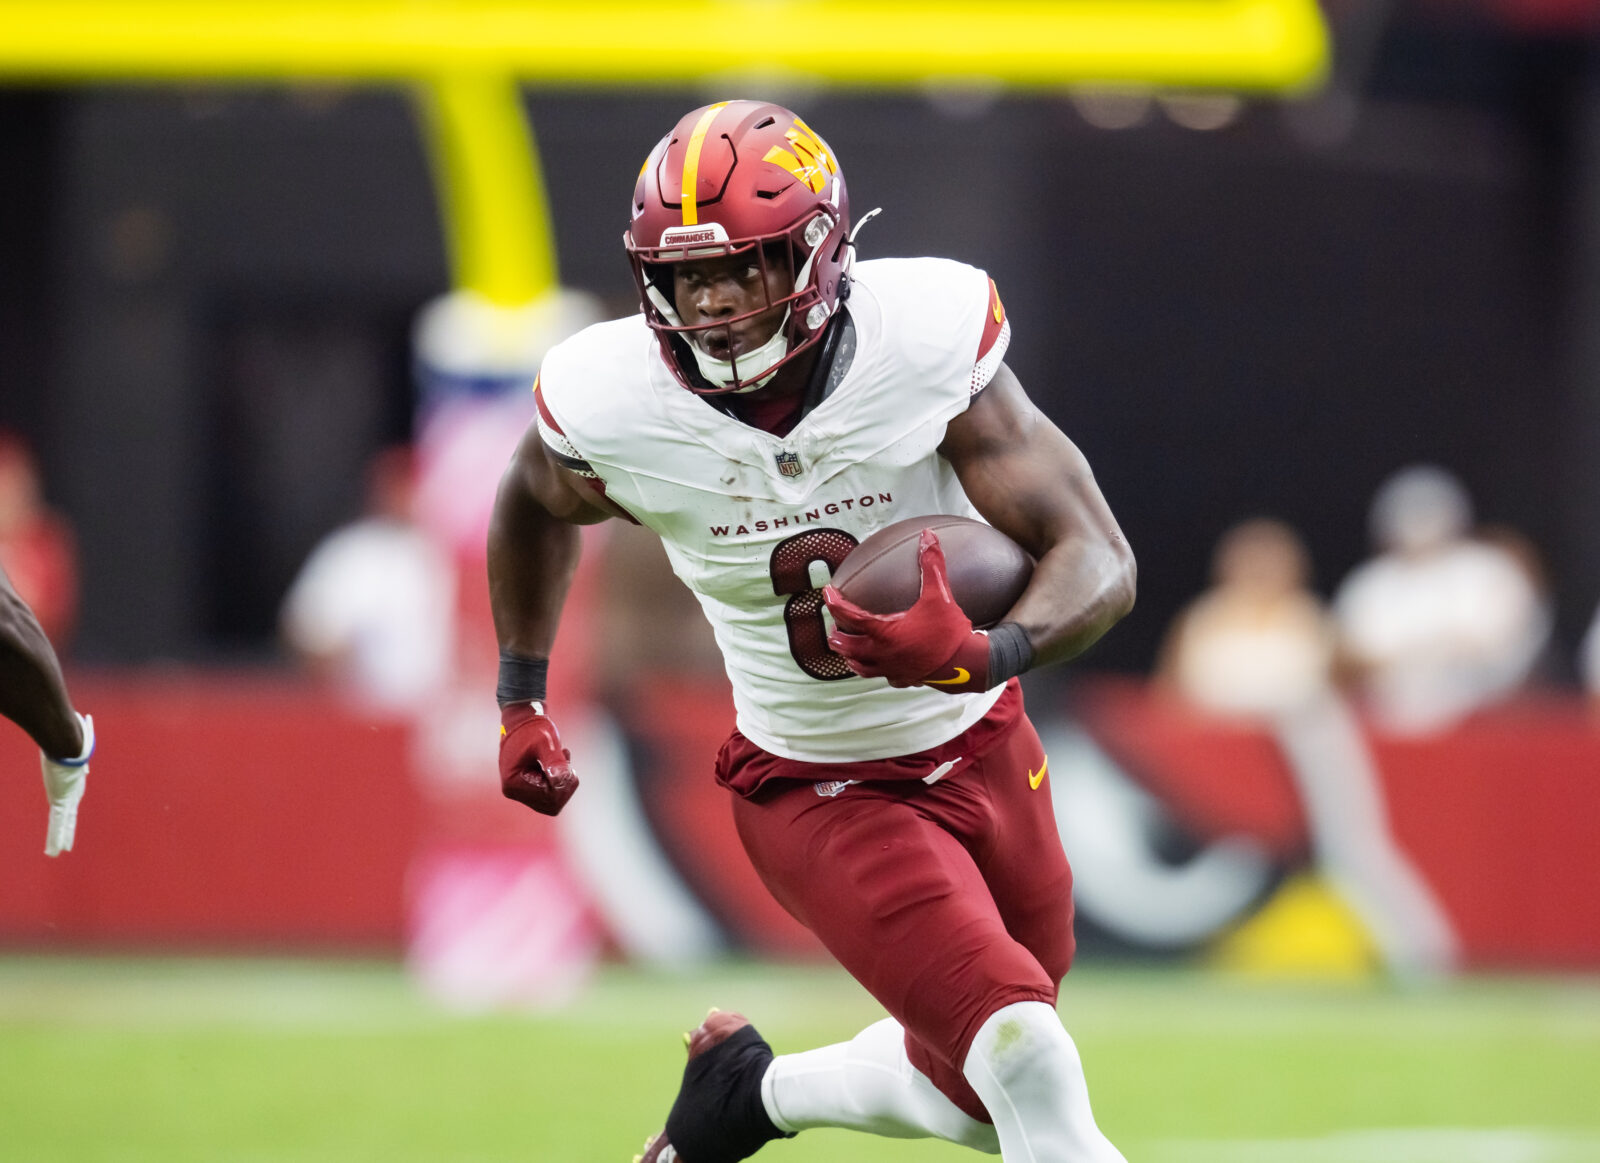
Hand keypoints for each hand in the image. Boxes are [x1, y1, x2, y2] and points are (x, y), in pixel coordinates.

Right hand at [41, 712, 93, 856]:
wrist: (69, 741)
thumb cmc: (68, 735)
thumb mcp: (71, 737)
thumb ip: (73, 732)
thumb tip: (76, 718)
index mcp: (73, 779)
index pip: (72, 795)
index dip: (71, 803)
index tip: (70, 809)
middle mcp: (73, 790)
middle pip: (69, 814)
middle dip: (68, 827)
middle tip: (68, 843)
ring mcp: (68, 797)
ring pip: (64, 822)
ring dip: (60, 838)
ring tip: (59, 852)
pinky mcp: (61, 800)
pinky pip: (58, 823)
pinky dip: (57, 836)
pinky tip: (56, 850)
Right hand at [498, 700, 577, 814]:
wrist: (524, 720)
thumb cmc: (534, 729)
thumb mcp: (546, 742)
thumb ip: (554, 761)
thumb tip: (563, 779)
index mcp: (513, 783)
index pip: (549, 798)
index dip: (564, 783)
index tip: (565, 758)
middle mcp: (513, 791)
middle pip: (552, 804)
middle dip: (564, 783)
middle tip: (565, 758)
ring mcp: (520, 791)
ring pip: (553, 802)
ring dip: (563, 782)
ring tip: (561, 757)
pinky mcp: (527, 788)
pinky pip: (550, 796)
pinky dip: (559, 781)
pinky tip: (558, 762)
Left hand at [824, 530, 990, 693]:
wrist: (967, 665)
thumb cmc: (949, 633)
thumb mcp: (939, 595)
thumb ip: (931, 565)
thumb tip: (928, 537)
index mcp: (884, 632)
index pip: (850, 616)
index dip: (835, 604)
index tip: (827, 594)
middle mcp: (882, 654)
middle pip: (848, 647)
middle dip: (837, 636)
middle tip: (834, 627)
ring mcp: (892, 670)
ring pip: (861, 667)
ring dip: (851, 657)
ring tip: (848, 651)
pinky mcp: (904, 679)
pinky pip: (884, 677)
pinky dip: (876, 670)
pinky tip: (881, 666)